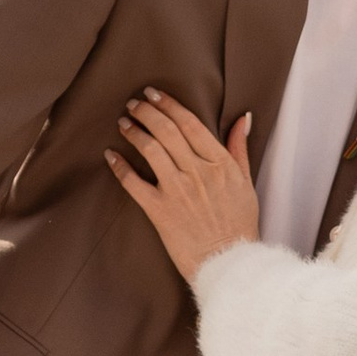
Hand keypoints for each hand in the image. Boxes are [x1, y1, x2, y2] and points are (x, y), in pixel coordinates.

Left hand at [108, 91, 260, 281]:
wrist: (228, 261)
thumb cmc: (239, 224)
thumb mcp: (246, 182)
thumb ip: (239, 148)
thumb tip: (242, 118)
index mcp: (220, 163)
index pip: (190, 123)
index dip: (169, 104)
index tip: (155, 94)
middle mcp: (197, 172)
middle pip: (166, 131)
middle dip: (147, 111)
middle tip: (134, 103)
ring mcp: (177, 191)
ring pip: (150, 150)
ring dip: (133, 131)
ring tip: (124, 122)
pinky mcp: (160, 210)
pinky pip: (134, 183)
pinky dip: (120, 166)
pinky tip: (111, 155)